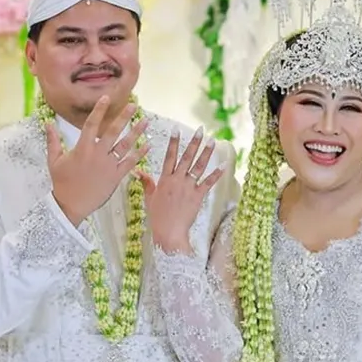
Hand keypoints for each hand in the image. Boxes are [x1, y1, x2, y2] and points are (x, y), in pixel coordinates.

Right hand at [46, 95, 149, 225]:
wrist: (70, 205)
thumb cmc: (61, 183)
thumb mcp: (54, 160)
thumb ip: (53, 141)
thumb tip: (48, 124)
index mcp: (82, 148)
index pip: (92, 124)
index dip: (99, 110)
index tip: (106, 97)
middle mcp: (97, 154)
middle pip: (113, 131)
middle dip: (124, 117)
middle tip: (134, 105)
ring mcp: (108, 166)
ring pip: (125, 146)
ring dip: (136, 133)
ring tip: (145, 122)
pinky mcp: (116, 177)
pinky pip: (130, 163)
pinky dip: (139, 154)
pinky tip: (147, 145)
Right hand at [137, 126, 224, 253]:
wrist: (169, 232)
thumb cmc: (157, 216)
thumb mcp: (149, 198)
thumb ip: (147, 182)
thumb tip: (138, 171)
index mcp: (165, 179)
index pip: (169, 156)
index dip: (173, 142)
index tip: (176, 129)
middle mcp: (177, 180)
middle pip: (186, 157)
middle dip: (194, 142)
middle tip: (200, 129)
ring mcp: (188, 187)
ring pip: (198, 166)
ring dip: (206, 153)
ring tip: (212, 140)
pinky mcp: (198, 196)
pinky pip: (208, 183)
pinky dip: (216, 174)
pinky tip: (223, 165)